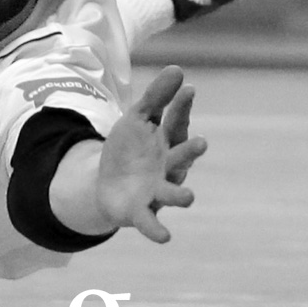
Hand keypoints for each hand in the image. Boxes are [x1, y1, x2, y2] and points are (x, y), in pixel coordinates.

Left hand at [95, 66, 208, 242]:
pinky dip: (157, 230)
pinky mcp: (141, 212)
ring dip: (181, 196)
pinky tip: (165, 238)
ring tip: (189, 198)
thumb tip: (178, 68)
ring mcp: (157, 191)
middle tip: (201, 142)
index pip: (177, 123)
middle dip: (190, 152)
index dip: (183, 108)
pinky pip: (151, 223)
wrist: (106, 184)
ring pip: (172, 193)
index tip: (188, 90)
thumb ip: (156, 97)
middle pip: (180, 158)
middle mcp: (168, 168)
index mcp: (167, 142)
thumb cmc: (129, 150)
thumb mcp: (137, 119)